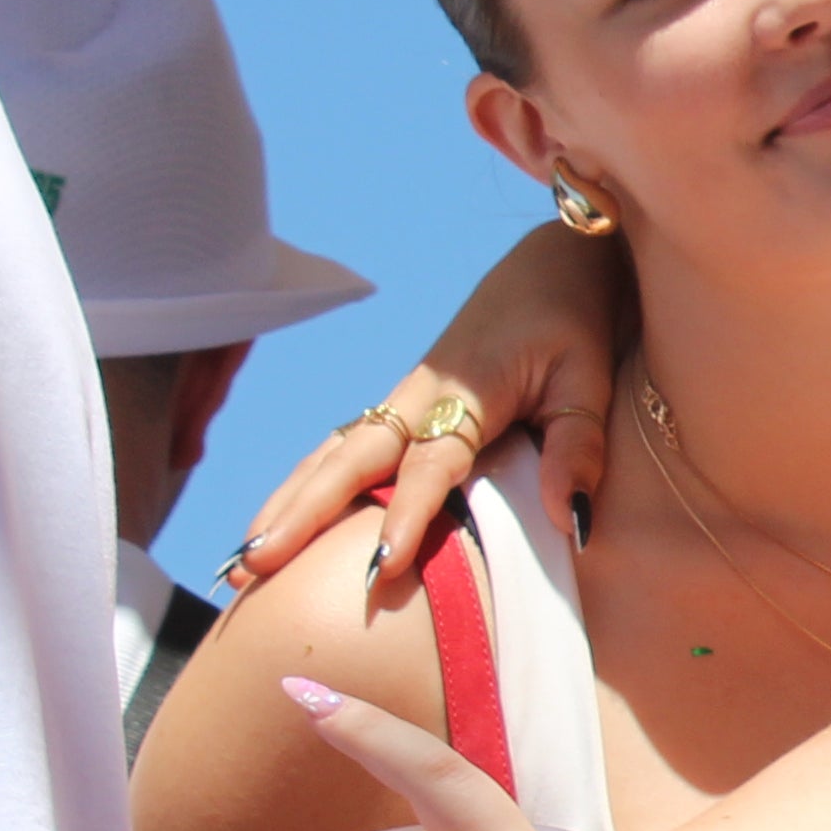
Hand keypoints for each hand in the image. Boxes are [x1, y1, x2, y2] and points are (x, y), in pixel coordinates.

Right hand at [229, 221, 632, 601]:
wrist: (552, 262)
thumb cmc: (574, 320)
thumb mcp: (589, 381)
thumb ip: (576, 448)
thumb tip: (568, 520)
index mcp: (465, 390)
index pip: (431, 463)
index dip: (406, 515)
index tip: (380, 567)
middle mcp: (417, 397)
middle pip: (348, 461)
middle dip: (301, 516)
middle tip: (255, 567)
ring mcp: (400, 401)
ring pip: (330, 457)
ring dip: (286, 506)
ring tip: (241, 563)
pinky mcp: (399, 406)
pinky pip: (340, 451)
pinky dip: (304, 487)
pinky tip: (276, 523)